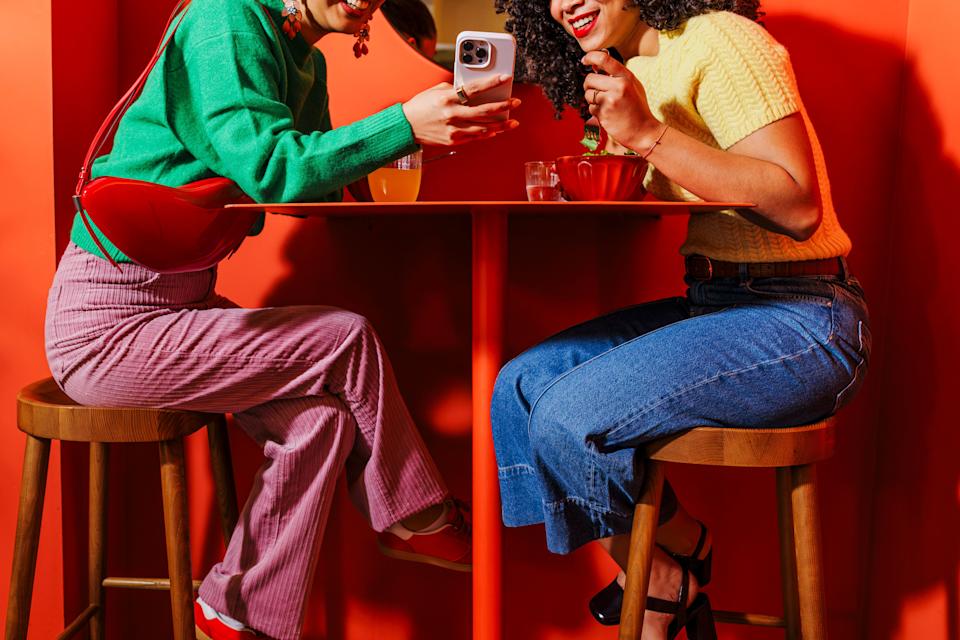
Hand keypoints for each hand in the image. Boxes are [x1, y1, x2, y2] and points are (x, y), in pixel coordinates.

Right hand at [402, 74, 519, 145]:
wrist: (406, 126)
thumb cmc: (421, 106)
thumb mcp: (436, 90)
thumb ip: (455, 89)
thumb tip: (473, 90)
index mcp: (447, 97)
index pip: (475, 88)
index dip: (493, 82)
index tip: (506, 78)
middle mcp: (452, 114)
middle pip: (484, 110)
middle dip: (503, 106)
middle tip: (515, 102)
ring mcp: (453, 129)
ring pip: (483, 127)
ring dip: (500, 125)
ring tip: (512, 122)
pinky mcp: (453, 140)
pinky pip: (475, 137)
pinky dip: (487, 134)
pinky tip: (496, 131)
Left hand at [581, 50, 660, 150]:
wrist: (643, 131)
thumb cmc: (638, 109)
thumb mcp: (633, 86)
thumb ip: (617, 76)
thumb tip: (596, 66)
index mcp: (627, 77)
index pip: (604, 59)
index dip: (591, 57)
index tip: (584, 60)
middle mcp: (619, 86)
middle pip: (590, 79)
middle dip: (589, 85)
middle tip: (597, 91)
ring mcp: (610, 100)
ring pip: (588, 94)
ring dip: (592, 100)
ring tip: (606, 105)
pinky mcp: (603, 113)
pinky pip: (590, 107)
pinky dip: (595, 111)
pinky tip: (608, 114)